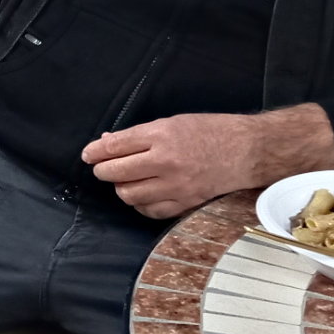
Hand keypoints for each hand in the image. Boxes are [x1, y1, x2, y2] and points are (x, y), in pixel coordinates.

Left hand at [82, 113, 256, 219]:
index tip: (89, 154)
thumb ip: (141, 135)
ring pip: (128, 194)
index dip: (97, 151)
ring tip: (126, 180)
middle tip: (103, 167)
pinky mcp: (183, 204)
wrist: (245, 151)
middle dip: (103, 170)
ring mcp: (174, 186)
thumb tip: (109, 142)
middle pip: (117, 172)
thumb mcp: (174, 122)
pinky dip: (140, 203)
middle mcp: (165, 161)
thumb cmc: (211, 131)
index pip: (116, 146)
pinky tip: (143, 193)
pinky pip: (148, 210)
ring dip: (121, 187)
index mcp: (162, 134)